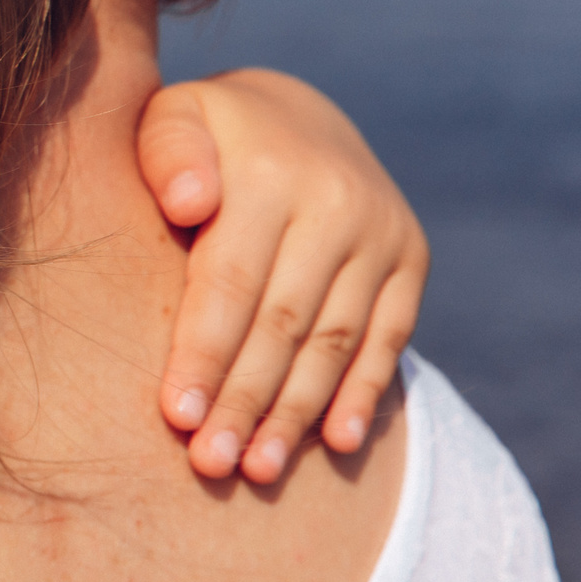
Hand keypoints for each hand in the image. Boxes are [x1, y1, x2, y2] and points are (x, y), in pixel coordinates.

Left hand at [138, 69, 426, 484]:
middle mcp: (339, 204)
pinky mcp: (412, 257)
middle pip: (285, 323)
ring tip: (258, 470)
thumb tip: (190, 204)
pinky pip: (389, 337)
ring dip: (298, 413)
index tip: (175, 418)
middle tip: (211, 464)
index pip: (232, 282)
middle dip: (246, 400)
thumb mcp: (173, 119)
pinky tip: (334, 445)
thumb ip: (169, 154)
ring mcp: (382, 232)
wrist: (292, 112)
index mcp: (272, 172)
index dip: (204, 353)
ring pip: (335, 341)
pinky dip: (362, 394)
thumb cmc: (204, 133)